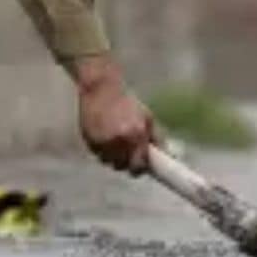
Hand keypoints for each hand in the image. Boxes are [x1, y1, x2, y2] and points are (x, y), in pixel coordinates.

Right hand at [71, 55, 155, 174]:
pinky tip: (103, 135)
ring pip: (107, 162)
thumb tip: (168, 156)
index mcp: (136, 135)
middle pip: (122, 166)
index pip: (138, 165)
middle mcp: (119, 141)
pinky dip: (101, 149)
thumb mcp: (147, 117)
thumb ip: (157, 138)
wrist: (101, 88)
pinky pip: (97, 154)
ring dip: (112, 156)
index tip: (140, 165)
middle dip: (125, 161)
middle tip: (127, 151)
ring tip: (114, 141)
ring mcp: (102, 142)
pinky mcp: (89, 140)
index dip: (139, 167)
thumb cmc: (127, 102)